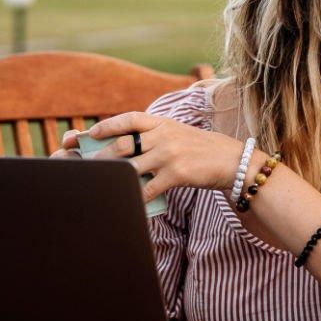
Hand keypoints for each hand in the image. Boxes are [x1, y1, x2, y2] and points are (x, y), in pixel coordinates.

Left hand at [53, 112, 245, 205]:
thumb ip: (155, 136)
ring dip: (113, 176)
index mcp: (163, 123)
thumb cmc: (202, 150)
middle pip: (124, 144)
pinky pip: (148, 188)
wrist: (233, 161)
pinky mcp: (176, 174)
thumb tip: (127, 147)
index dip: (108, 125)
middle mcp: (164, 136)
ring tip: (100, 184)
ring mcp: (169, 154)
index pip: (131, 119)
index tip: (91, 132)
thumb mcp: (178, 133)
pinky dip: (135, 196)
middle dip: (102, 156)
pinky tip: (127, 201)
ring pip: (131, 166)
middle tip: (88, 165)